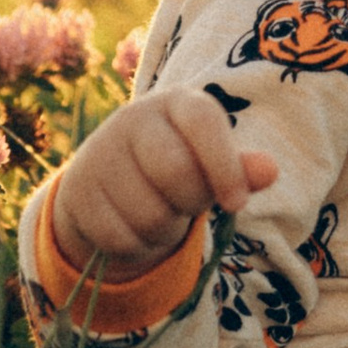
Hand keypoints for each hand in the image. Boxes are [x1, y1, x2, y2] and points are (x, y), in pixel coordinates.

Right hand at [47, 91, 277, 280]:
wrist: (109, 180)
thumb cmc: (177, 164)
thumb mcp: (210, 161)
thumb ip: (239, 168)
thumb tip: (270, 171)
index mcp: (176, 103)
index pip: (202, 121)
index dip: (224, 165)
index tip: (236, 203)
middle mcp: (132, 119)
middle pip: (175, 172)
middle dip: (191, 202)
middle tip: (188, 204)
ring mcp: (99, 154)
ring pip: (147, 213)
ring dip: (164, 229)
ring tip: (161, 213)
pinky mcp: (76, 193)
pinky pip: (119, 237)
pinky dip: (136, 245)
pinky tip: (135, 228)